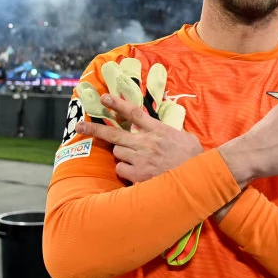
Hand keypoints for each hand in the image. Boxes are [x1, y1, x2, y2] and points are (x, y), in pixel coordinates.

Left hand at [75, 92, 202, 182]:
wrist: (199, 180)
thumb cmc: (194, 159)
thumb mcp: (185, 137)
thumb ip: (169, 131)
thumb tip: (161, 128)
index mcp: (158, 130)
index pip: (133, 113)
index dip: (117, 104)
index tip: (103, 97)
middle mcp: (146, 143)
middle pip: (114, 133)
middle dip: (94, 129)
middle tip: (79, 125)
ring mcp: (142, 160)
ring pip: (117, 152)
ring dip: (122, 154)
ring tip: (137, 158)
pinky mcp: (139, 176)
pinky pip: (121, 169)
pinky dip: (125, 170)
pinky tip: (137, 172)